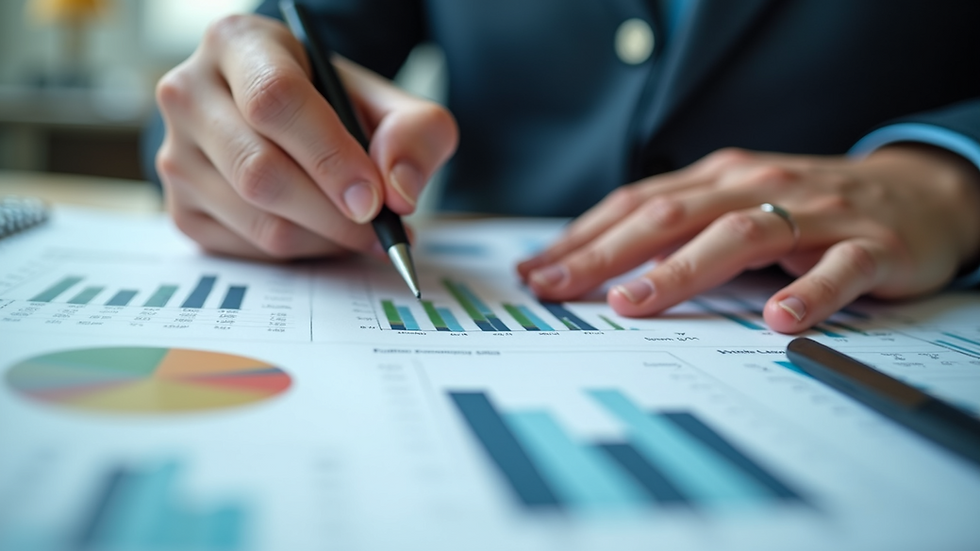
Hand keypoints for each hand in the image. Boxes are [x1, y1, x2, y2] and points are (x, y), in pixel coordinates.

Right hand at [155, 14, 456, 258]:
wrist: (290, 120)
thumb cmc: (335, 105)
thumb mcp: (386, 102)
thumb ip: (414, 134)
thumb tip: (399, 192)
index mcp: (238, 43)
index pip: (275, 100)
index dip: (330, 156)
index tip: (373, 198)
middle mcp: (189, 94)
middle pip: (260, 171)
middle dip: (334, 214)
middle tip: (382, 228)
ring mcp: (175, 155)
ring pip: (257, 219)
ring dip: (325, 238)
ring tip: (363, 230)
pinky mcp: (181, 209)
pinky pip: (249, 249)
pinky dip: (303, 252)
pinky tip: (326, 233)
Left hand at [518, 146, 979, 333]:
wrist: (916, 193)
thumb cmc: (806, 208)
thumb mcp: (735, 205)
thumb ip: (677, 229)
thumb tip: (596, 265)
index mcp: (718, 178)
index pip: (636, 204)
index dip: (583, 237)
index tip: (536, 272)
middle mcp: (756, 187)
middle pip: (670, 216)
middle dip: (606, 254)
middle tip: (558, 288)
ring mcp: (813, 215)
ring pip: (739, 236)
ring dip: (683, 269)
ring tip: (636, 301)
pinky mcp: (868, 245)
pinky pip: (837, 270)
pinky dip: (808, 291)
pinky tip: (778, 319)